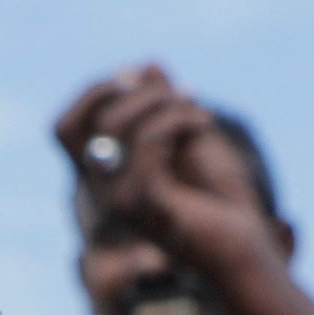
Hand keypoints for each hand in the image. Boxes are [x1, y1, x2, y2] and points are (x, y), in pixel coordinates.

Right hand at [56, 65, 280, 288]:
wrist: (248, 248)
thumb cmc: (222, 201)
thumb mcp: (190, 138)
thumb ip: (164, 104)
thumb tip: (144, 66)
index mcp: (106, 179)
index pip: (65, 130)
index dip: (93, 94)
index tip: (140, 80)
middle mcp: (102, 194)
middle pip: (78, 124)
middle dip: (128, 92)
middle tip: (179, 92)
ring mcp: (118, 201)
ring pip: (114, 125)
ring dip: (162, 102)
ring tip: (198, 110)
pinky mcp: (144, 206)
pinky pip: (147, 141)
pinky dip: (176, 120)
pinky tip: (203, 124)